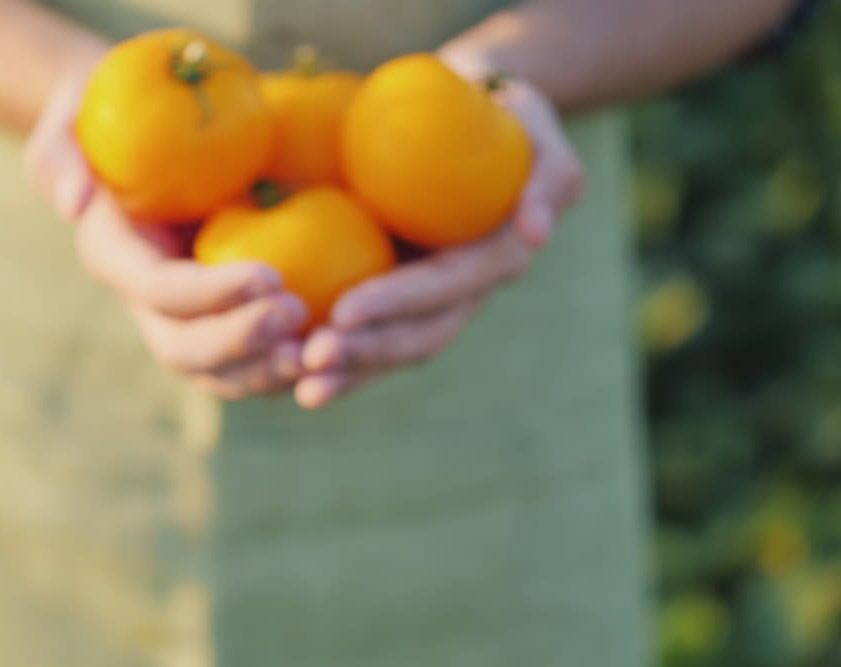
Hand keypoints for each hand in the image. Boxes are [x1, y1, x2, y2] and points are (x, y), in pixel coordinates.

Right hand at [24, 74, 306, 398]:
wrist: (146, 129)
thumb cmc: (113, 108)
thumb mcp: (68, 111)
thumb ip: (60, 151)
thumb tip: (76, 203)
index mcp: (114, 256)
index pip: (159, 290)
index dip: (212, 293)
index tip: (272, 273)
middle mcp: (143, 301)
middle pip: (184, 349)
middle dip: (241, 342)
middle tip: (299, 314)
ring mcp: (181, 319)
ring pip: (217, 374)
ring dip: (266, 372)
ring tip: (320, 352)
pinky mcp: (218, 321)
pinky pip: (248, 364)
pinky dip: (283, 368)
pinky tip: (330, 352)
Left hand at [294, 74, 585, 409]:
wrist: (463, 111)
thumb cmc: (493, 107)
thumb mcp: (532, 120)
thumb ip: (548, 172)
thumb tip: (535, 234)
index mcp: (496, 253)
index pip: (446, 285)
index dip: (397, 302)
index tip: (343, 311)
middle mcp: (466, 290)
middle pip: (420, 334)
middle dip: (366, 352)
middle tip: (311, 358)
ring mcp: (433, 301)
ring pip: (395, 350)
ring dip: (350, 372)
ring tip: (301, 384)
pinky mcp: (399, 300)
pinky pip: (371, 339)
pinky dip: (337, 361)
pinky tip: (292, 376)